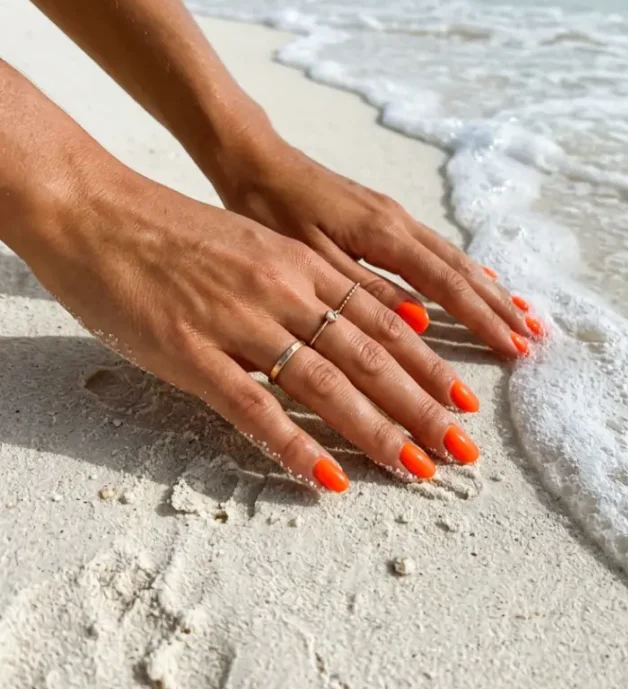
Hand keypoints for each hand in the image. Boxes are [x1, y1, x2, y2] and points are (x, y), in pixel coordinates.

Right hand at [22, 157, 486, 492]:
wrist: (98, 212)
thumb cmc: (176, 232)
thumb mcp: (259, 245)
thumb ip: (315, 282)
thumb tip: (378, 318)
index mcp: (301, 264)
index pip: (384, 322)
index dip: (429, 364)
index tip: (468, 400)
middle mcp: (283, 290)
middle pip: (370, 356)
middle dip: (423, 406)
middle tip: (463, 450)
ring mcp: (239, 322)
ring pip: (326, 383)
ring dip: (377, 430)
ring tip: (417, 467)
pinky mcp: (193, 352)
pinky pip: (254, 407)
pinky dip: (296, 446)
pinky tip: (329, 477)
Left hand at [214, 131, 543, 357]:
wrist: (253, 157)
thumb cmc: (270, 207)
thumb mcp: (310, 257)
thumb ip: (363, 291)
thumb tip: (419, 324)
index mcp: (384, 233)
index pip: (446, 284)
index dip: (482, 318)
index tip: (513, 347)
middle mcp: (398, 222)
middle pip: (461, 269)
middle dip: (498, 306)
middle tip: (533, 337)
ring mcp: (392, 215)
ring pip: (451, 257)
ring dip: (487, 289)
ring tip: (519, 314)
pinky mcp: (381, 215)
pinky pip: (434, 248)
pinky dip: (461, 271)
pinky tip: (473, 282)